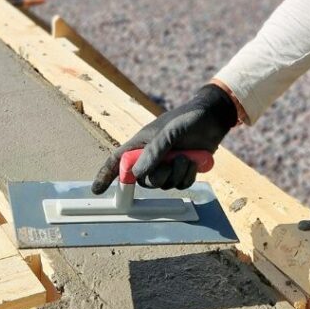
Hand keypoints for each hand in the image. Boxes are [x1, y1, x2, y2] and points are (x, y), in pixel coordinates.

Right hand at [90, 83, 237, 193]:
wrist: (212, 118)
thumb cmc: (186, 119)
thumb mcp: (169, 132)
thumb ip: (154, 152)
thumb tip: (137, 174)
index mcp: (140, 144)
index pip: (117, 161)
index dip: (106, 175)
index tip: (97, 190)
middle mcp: (150, 156)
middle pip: (143, 180)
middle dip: (158, 176)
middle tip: (171, 162)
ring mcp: (166, 164)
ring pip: (163, 185)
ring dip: (176, 174)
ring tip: (185, 157)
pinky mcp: (181, 170)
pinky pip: (179, 185)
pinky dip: (187, 176)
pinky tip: (193, 162)